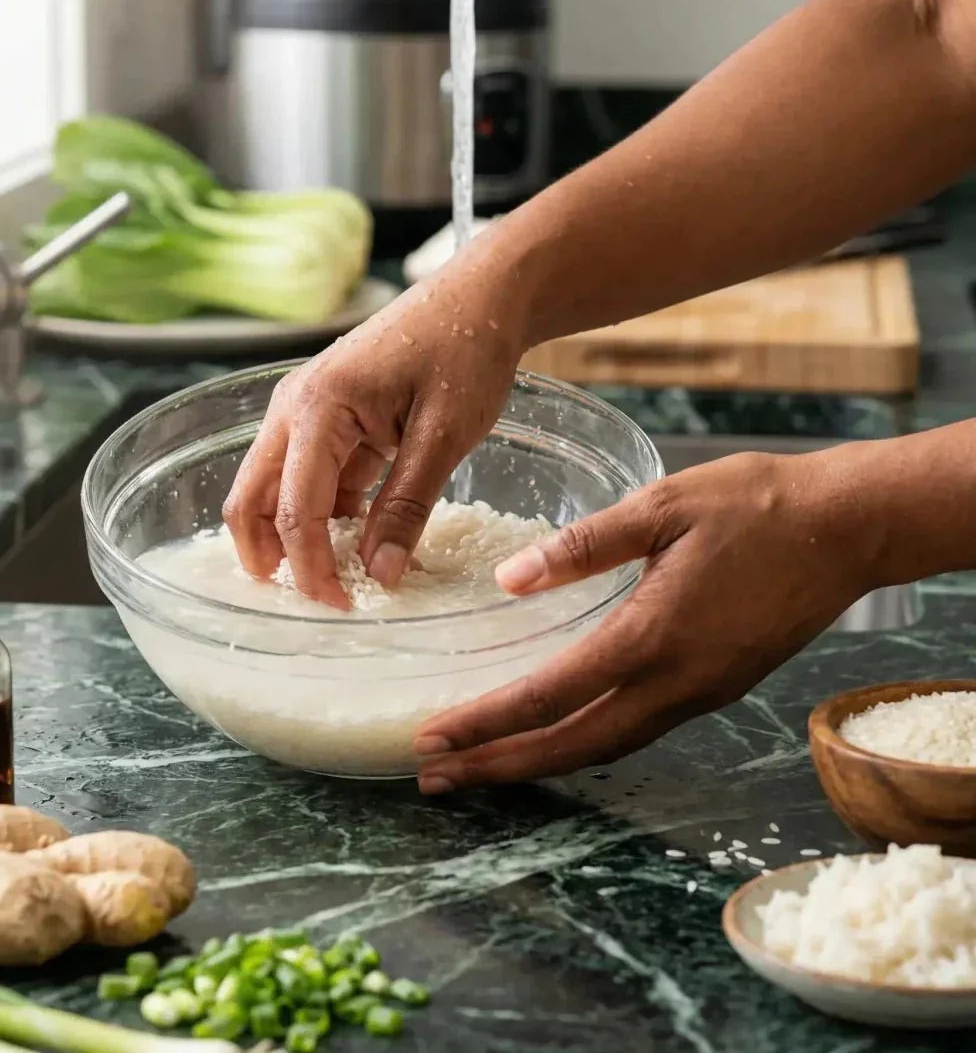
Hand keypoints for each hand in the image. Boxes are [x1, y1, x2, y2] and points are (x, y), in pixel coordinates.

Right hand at [223, 247, 525, 607]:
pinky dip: (325, 515)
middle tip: (318, 603)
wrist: (481, 295)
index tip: (344, 608)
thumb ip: (407, 507)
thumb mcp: (444, 436)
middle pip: (251, 499)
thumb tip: (380, 574)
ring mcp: (305, 412)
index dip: (312, 567)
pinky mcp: (327, 419)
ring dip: (296, 538)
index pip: (294, 508)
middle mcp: (293, 408)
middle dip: (273, 558)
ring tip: (341, 580)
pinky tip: (361, 541)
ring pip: (273, 491)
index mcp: (318, 408)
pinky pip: (309, 478)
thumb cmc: (466, 349)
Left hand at [413, 446, 878, 791]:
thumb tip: (509, 580)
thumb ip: (582, 547)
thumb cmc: (754, 505)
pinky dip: (583, 743)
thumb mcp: (660, 506)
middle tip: (435, 774)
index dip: (485, 721)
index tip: (433, 738)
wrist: (846, 528)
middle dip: (499, 765)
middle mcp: (675, 682)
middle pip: (573, 746)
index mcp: (652, 636)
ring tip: (481, 765)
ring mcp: (699, 693)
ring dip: (538, 761)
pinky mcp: (715, 687)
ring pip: (606, 748)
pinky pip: (636, 731)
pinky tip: (554, 733)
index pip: (550, 695)